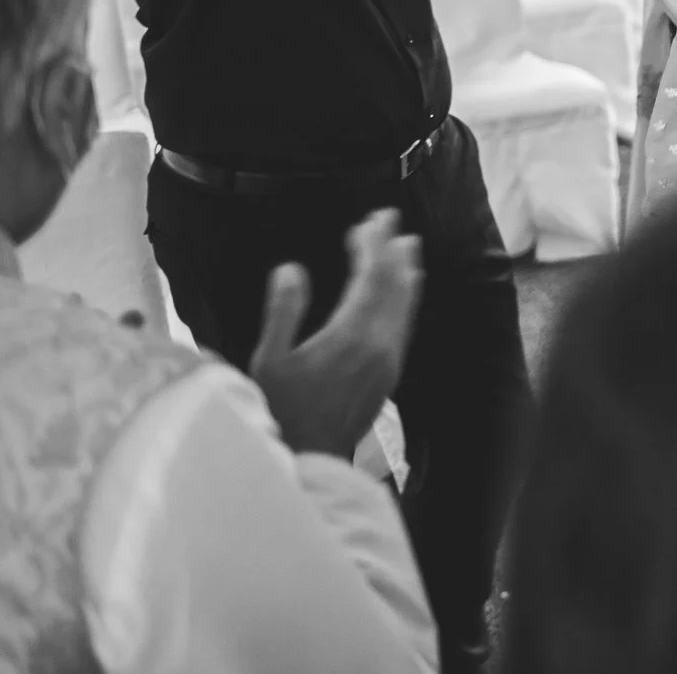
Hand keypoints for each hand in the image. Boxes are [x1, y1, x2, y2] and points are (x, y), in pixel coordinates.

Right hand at [248, 210, 422, 458]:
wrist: (310, 457)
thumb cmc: (282, 410)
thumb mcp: (270, 361)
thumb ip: (283, 312)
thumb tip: (290, 268)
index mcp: (350, 335)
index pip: (370, 277)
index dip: (372, 245)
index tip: (371, 220)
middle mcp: (379, 343)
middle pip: (394, 284)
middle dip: (391, 249)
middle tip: (389, 218)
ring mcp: (389, 358)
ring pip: (405, 304)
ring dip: (404, 270)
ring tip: (406, 244)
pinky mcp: (391, 371)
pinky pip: (405, 323)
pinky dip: (406, 297)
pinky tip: (404, 290)